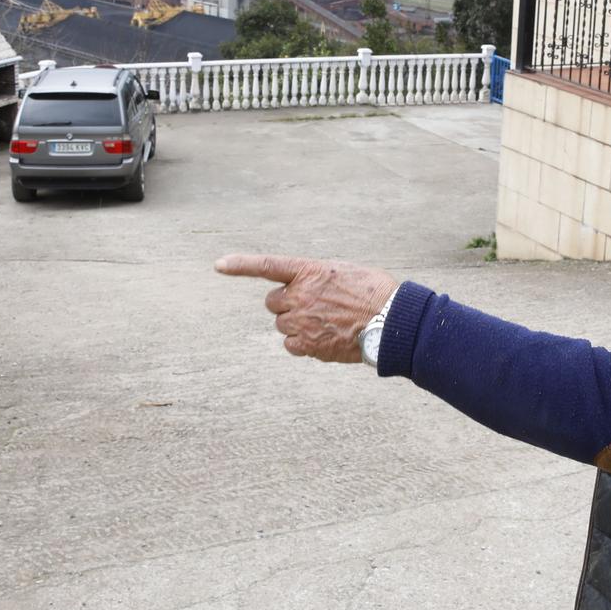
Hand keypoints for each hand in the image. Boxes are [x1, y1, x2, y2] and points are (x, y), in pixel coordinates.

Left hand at [214, 254, 398, 362]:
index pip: (267, 265)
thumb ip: (317, 277)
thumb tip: (306, 289)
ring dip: (297, 325)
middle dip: (288, 305)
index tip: (218, 265)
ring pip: (282, 325)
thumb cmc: (374, 293)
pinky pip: (291, 345)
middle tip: (314, 307)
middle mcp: (301, 294)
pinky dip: (304, 344)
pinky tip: (326, 339)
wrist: (391, 320)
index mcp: (310, 271)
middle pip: (273, 303)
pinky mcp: (308, 344)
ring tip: (327, 323)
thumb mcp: (344, 272)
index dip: (240, 264)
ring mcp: (302, 321)